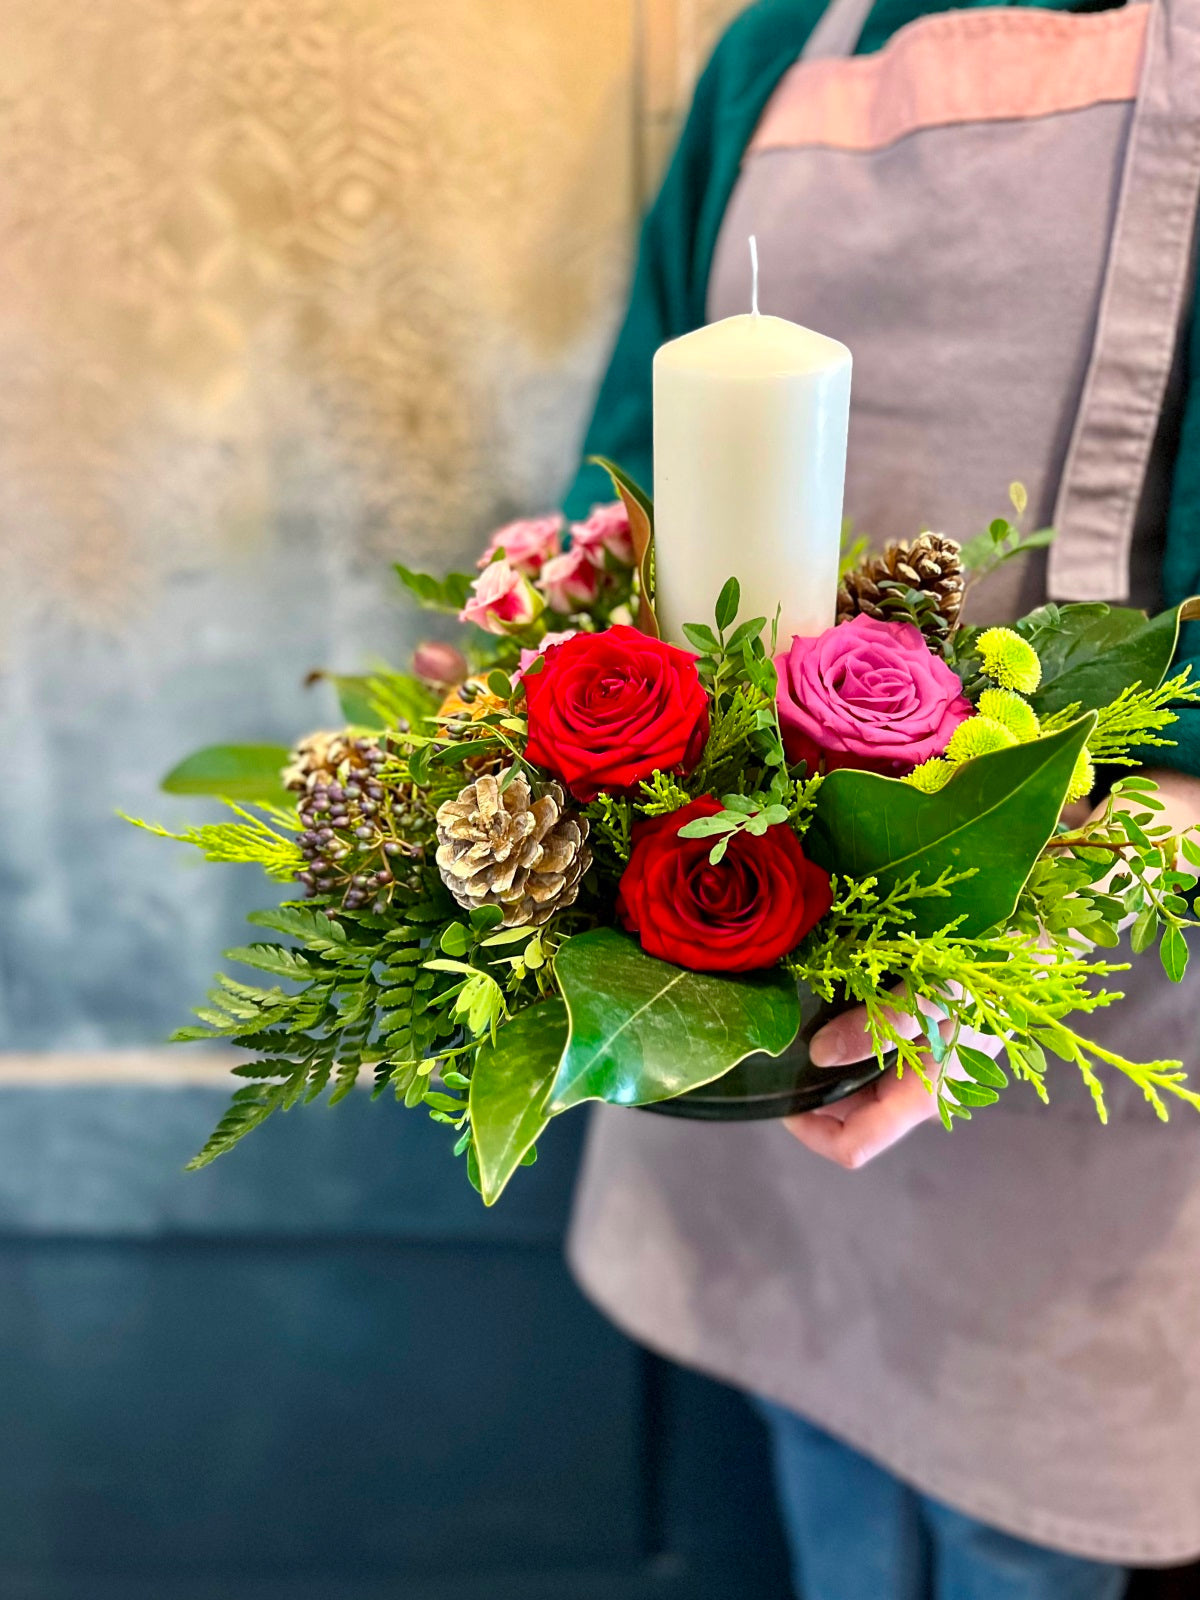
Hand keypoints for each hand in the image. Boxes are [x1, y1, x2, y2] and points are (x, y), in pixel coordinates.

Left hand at [785, 994, 1000, 1169]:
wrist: (1036, 955)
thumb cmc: (987, 978)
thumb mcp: (930, 998)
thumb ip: (875, 1028)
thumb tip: (818, 1055)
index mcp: (919, 1098)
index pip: (851, 1147)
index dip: (808, 1129)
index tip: (779, 1090)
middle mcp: (921, 1096)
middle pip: (850, 1119)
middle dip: (812, 1094)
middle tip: (784, 1048)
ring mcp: (926, 1074)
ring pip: (861, 1090)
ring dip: (831, 1069)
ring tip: (805, 1024)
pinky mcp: (930, 1049)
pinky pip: (879, 1063)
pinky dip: (853, 1046)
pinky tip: (840, 1007)